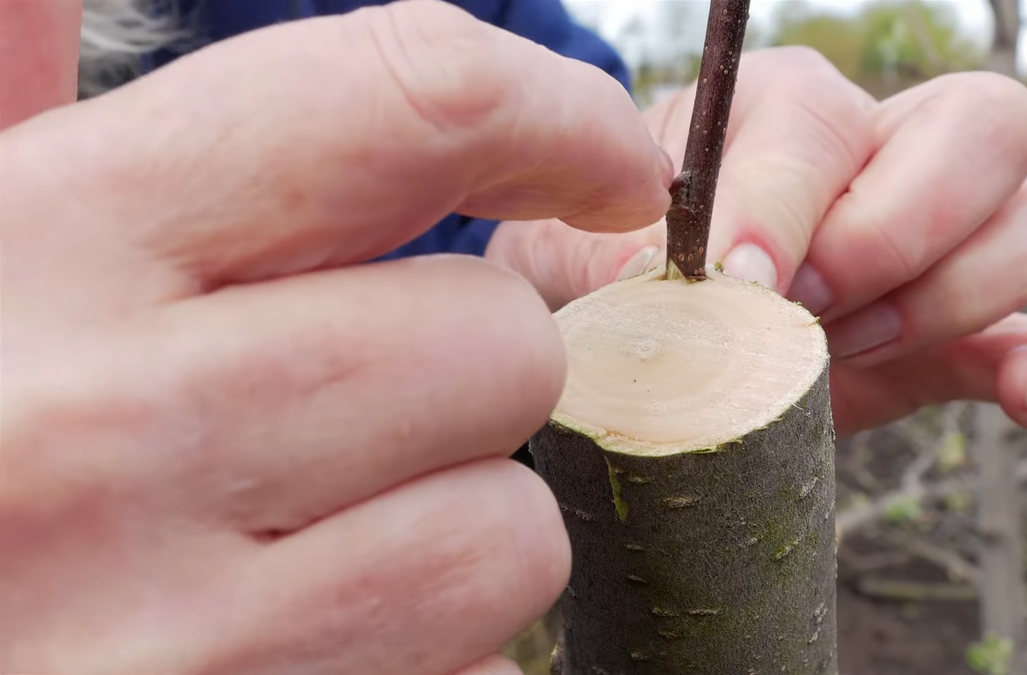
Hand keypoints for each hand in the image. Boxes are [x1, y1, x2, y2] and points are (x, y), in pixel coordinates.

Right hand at [0, 2, 671, 672]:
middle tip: (377, 387)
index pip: (402, 105)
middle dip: (473, 360)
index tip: (607, 164)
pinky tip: (300, 630)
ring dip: (460, 516)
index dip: (555, 117)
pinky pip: (466, 671)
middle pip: (495, 342)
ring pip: (508, 531)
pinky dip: (424, 642)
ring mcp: (181, 643)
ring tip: (325, 526)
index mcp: (36, 251)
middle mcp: (105, 438)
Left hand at [487, 47, 1026, 433]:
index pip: (827, 121)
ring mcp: (941, 244)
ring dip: (956, 295)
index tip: (740, 283)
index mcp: (784, 111)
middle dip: (895, 230)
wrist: (641, 350)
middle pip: (984, 127)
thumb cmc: (605, 280)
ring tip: (847, 352)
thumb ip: (604, 256)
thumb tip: (660, 287)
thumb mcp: (582, 259)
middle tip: (806, 310)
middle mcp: (884, 151)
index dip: (789, 201)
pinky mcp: (962, 339)